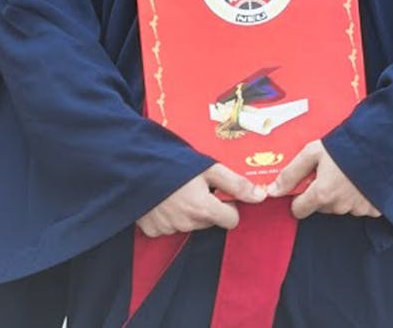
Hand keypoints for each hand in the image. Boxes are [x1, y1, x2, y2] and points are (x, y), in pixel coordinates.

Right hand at [136, 164, 265, 236]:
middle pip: (210, 221)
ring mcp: (168, 229)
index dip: (229, 205)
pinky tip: (163, 198)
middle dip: (208, 205)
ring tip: (177, 189)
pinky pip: (169, 226)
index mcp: (203, 210)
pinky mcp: (151, 230)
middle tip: (195, 185)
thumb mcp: (208, 167)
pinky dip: (169, 215)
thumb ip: (235, 183)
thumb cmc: (172, 162)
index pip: (231, 220)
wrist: (131, 165)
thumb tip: (261, 197)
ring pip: (190, 223)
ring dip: (188, 210)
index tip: (220, 192)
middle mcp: (187, 224)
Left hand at [266, 140, 380, 220]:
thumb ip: (290, 173)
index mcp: (322, 194)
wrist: (379, 144)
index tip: (305, 185)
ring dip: (339, 194)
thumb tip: (272, 191)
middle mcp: (339, 206)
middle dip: (321, 192)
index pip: (299, 210)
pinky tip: (360, 181)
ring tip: (346, 173)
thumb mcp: (312, 152)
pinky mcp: (373, 208)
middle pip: (320, 206)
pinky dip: (358, 197)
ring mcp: (357, 209)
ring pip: (339, 206)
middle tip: (329, 171)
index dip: (299, 197)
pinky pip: (359, 208)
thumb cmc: (343, 146)